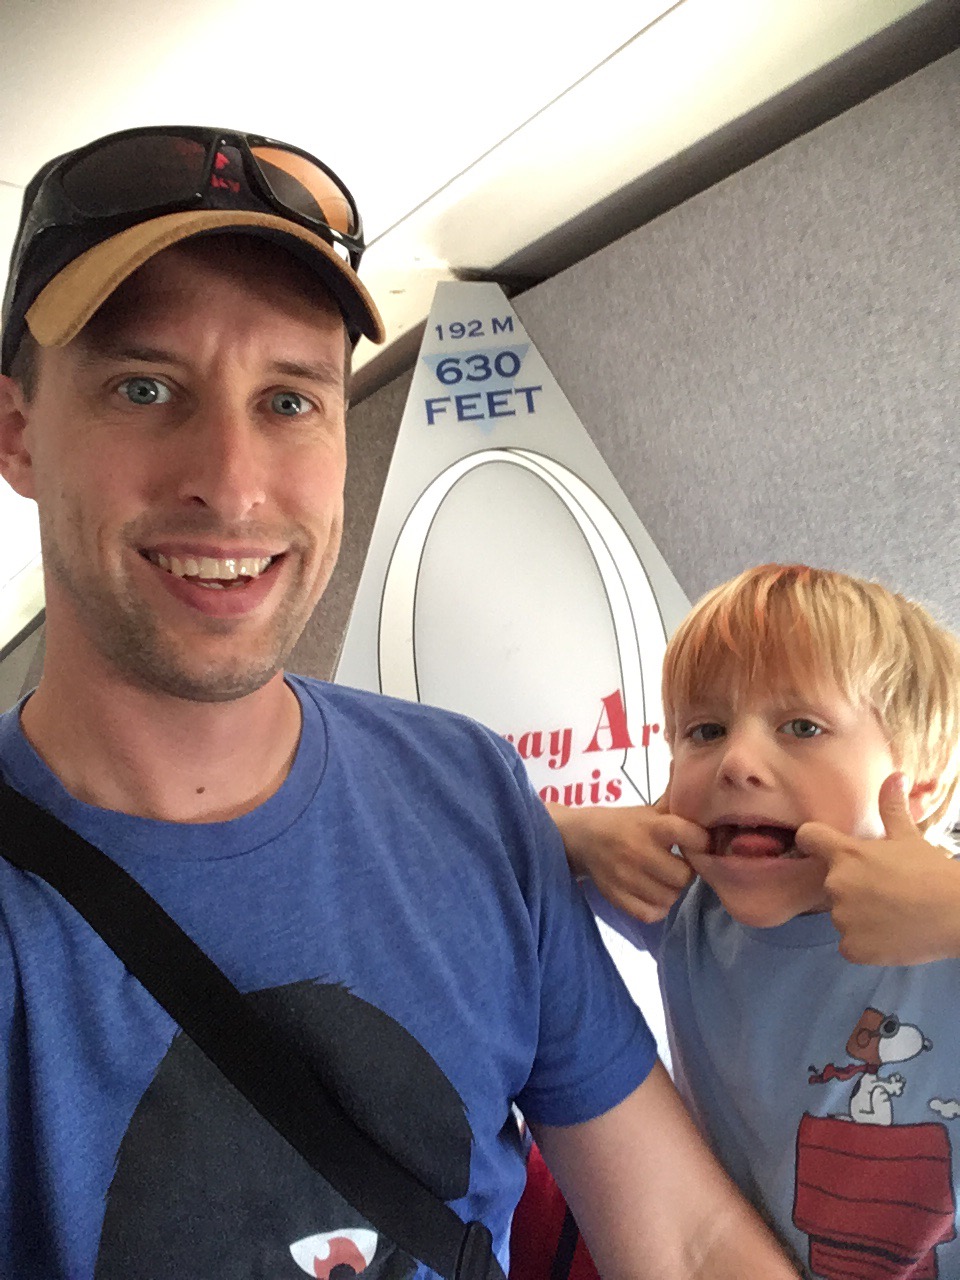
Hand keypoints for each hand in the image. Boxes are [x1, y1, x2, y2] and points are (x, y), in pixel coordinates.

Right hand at [548, 790, 706, 923]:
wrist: (582, 838)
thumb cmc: (623, 823)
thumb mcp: (647, 811)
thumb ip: (676, 811)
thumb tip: (708, 802)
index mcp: (650, 826)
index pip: (691, 836)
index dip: (702, 841)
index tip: (698, 842)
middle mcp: (639, 852)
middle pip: (684, 876)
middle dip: (686, 871)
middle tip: (678, 865)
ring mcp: (626, 877)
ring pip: (669, 897)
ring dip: (671, 890)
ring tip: (665, 879)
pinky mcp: (617, 897)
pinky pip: (651, 914)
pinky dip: (657, 907)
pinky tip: (653, 895)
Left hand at [795, 773, 959, 964]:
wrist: (957, 916)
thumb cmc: (932, 873)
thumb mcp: (910, 837)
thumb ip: (892, 807)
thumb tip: (895, 776)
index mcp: (846, 854)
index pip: (808, 837)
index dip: (815, 840)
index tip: (824, 846)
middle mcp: (837, 884)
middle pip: (831, 883)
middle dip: (851, 886)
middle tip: (885, 889)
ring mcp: (843, 919)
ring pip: (841, 915)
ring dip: (858, 916)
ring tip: (892, 913)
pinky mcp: (853, 948)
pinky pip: (849, 944)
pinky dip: (865, 943)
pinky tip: (890, 935)